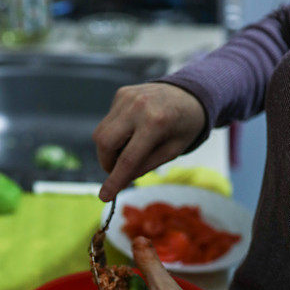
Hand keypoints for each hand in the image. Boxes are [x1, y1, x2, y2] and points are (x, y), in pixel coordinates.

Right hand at [93, 82, 205, 201]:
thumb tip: (120, 180)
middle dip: (106, 163)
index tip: (104, 196)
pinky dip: (114, 134)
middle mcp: (138, 107)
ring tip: (127, 151)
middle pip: (105, 143)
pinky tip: (131, 131)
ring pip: (100, 133)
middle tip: (118, 171)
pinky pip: (107, 122)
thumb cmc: (183, 126)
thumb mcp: (172, 152)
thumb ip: (146, 166)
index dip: (115, 180)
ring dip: (108, 150)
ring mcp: (127, 97)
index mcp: (156, 123)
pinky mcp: (121, 94)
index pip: (128, 159)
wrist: (189, 93)